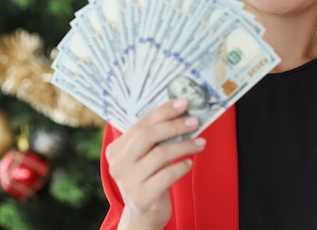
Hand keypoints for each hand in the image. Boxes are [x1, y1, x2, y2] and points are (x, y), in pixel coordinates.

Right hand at [106, 98, 206, 229]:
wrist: (144, 213)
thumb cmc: (149, 177)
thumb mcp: (145, 156)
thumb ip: (154, 137)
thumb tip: (181, 111)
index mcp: (116, 149)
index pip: (141, 124)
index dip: (163, 111)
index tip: (183, 103)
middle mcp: (118, 164)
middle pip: (148, 136)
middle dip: (174, 125)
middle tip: (194, 122)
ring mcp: (128, 182)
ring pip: (160, 154)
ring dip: (184, 146)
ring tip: (199, 143)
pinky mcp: (142, 197)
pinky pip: (167, 175)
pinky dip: (181, 167)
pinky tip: (189, 163)